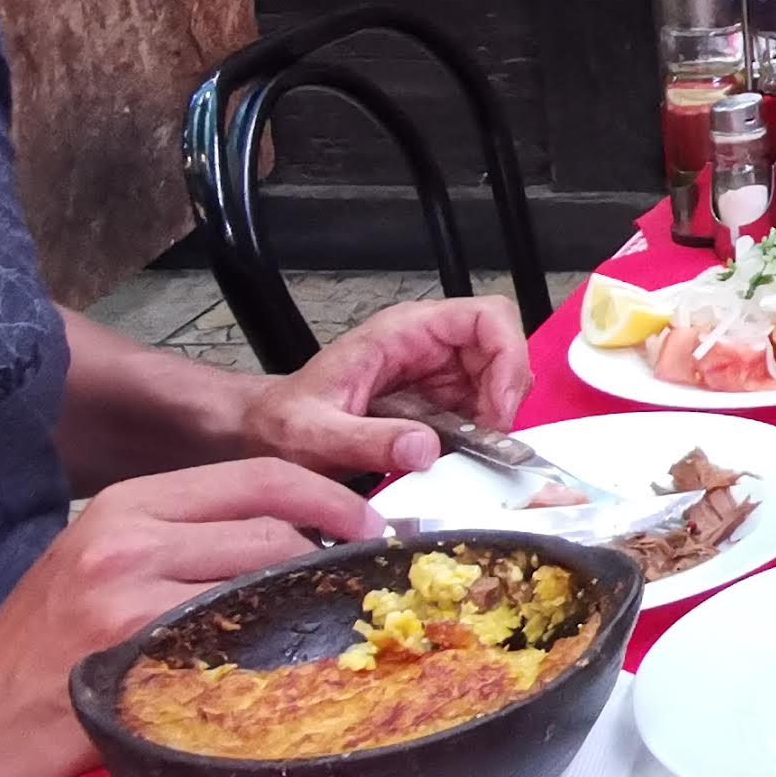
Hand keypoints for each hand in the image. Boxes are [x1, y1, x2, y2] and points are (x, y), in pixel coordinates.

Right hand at [0, 459, 383, 776]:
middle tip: (367, 584)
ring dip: (312, 606)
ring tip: (333, 629)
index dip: (330, 497)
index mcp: (124, 505)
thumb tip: (284, 547)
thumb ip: (180, 549)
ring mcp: (128, 594)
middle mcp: (126, 535)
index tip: (369, 523)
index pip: (259, 476)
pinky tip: (287, 674)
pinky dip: (274, 655)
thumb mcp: (98, 572)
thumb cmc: (33, 664)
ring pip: (266, 579)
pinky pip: (236, 642)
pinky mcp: (131, 653)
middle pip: (275, 525)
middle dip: (336, 552)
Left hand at [241, 295, 531, 477]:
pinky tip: (463, 459)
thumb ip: (366, 440)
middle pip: (503, 350)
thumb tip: (425, 449)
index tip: (498, 411)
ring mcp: (436, 374)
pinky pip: (481, 411)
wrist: (267, 436)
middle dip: (507, 396)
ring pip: (499, 382)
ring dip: (498, 419)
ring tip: (474, 454)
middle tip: (490, 442)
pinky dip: (484, 436)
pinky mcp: (438, 405)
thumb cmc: (285, 423)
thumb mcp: (316, 434)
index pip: (486, 317)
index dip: (508, 358)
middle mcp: (428, 346)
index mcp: (403, 332)